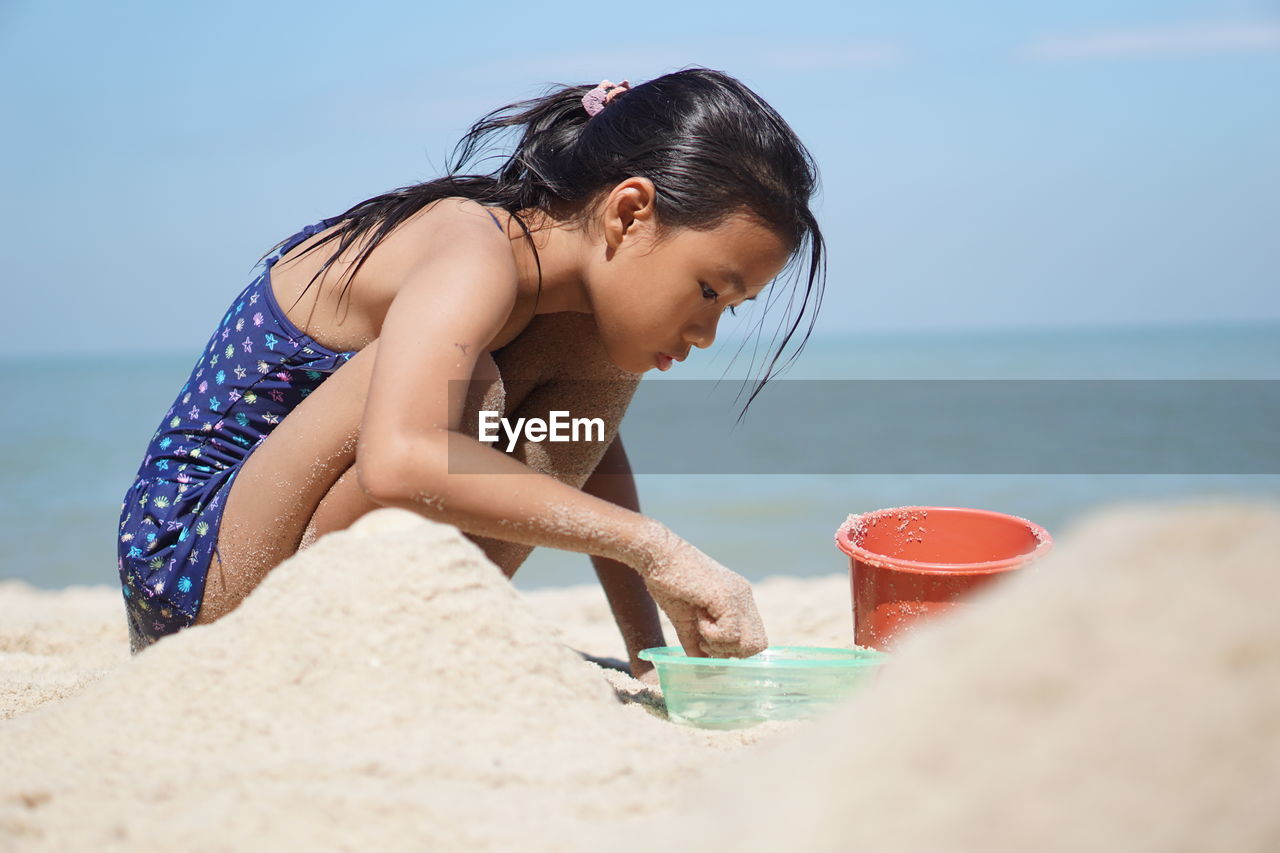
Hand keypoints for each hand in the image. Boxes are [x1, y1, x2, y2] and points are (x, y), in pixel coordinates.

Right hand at [639, 538, 767, 658]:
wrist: (658, 556)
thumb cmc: (668, 584)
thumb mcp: (686, 621)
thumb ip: (697, 643)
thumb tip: (701, 669)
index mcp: (739, 600)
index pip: (755, 638)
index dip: (732, 648)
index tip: (707, 641)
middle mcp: (744, 597)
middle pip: (757, 645)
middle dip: (729, 651)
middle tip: (704, 637)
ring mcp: (738, 596)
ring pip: (748, 644)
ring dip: (718, 644)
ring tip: (699, 624)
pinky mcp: (727, 598)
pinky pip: (730, 634)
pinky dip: (710, 635)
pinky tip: (698, 616)